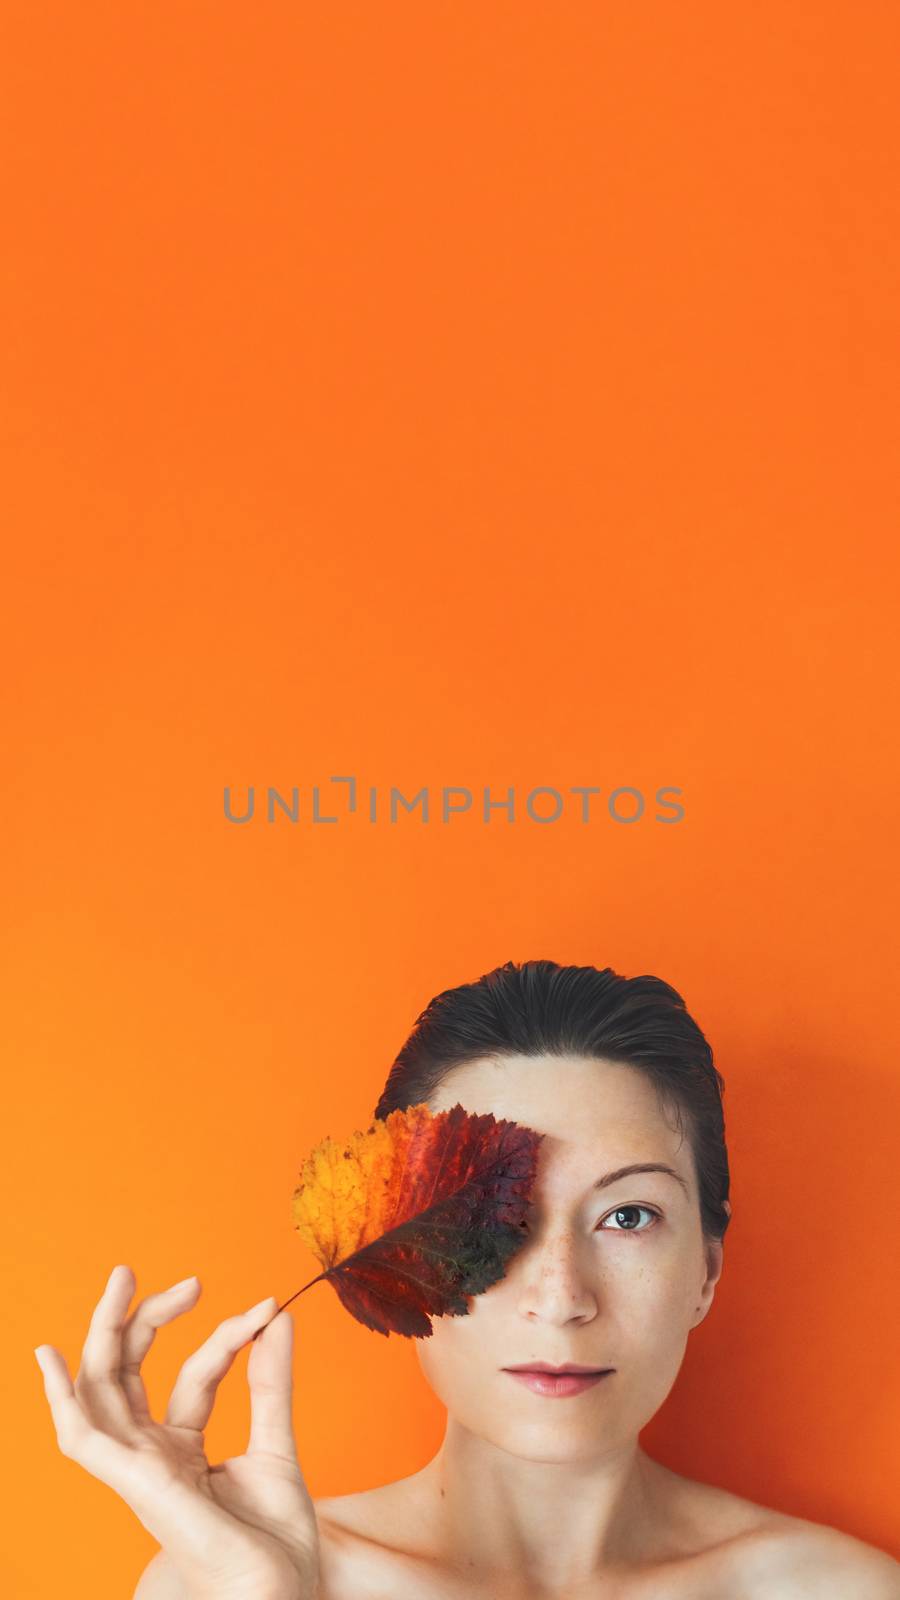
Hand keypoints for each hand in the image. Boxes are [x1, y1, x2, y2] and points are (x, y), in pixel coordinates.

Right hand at [34, 1265, 318, 1599]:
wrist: (281, 1598)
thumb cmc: (276, 1545)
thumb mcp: (277, 1446)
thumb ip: (271, 1383)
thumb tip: (277, 1314)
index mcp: (183, 1450)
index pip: (194, 1374)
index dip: (227, 1336)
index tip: (268, 1310)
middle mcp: (153, 1456)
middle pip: (131, 1373)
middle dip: (142, 1317)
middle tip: (173, 1277)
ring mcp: (140, 1470)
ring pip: (101, 1389)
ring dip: (106, 1331)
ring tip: (122, 1279)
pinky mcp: (137, 1482)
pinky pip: (84, 1438)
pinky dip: (61, 1398)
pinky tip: (49, 1357)